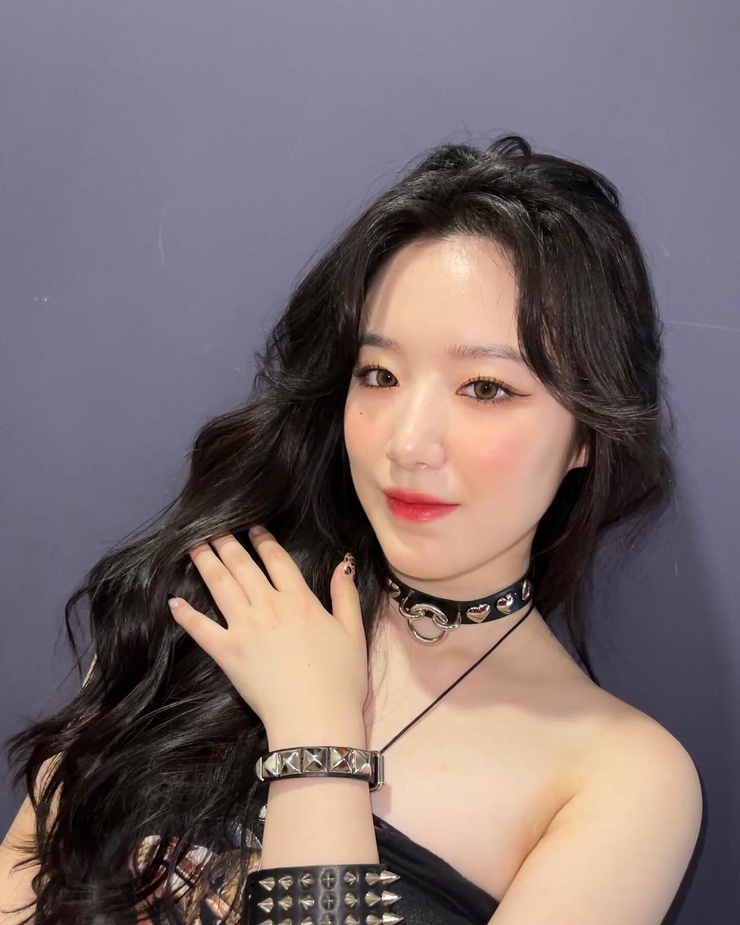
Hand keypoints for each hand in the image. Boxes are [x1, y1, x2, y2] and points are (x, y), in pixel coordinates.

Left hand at [169, 527, 366, 735]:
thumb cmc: (340, 679)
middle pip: (243, 566)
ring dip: (206, 563)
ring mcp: (244, 628)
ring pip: (221, 586)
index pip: (277, 560)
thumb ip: (345, 596)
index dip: (264, 541)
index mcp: (300, 600)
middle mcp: (268, 606)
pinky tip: (173, 601)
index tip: (253, 528)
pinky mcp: (227, 652)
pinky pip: (201, 629)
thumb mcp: (352, 632)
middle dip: (227, 543)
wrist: (316, 718)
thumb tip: (344, 564)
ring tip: (194, 545)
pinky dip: (186, 614)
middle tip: (213, 527)